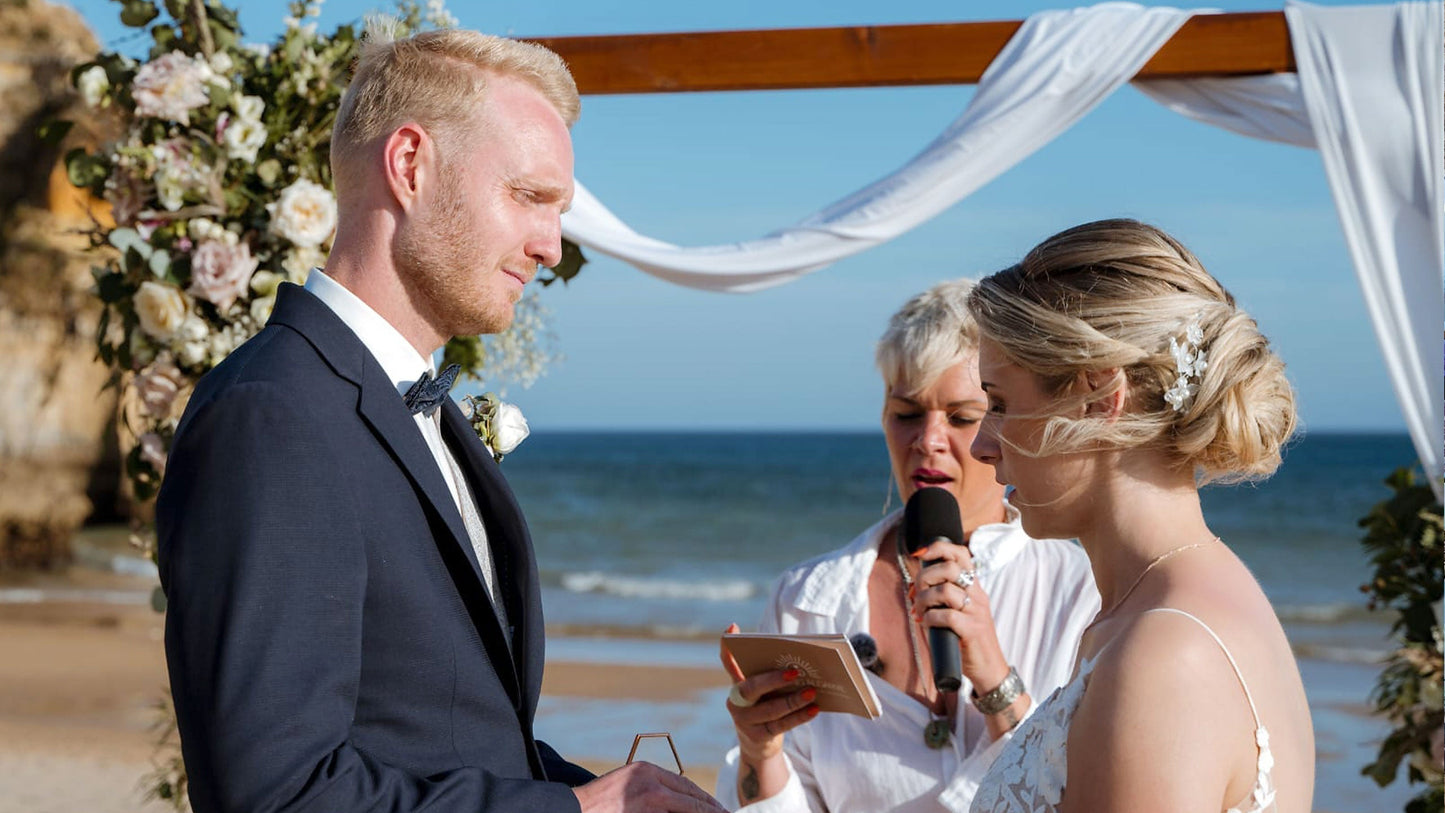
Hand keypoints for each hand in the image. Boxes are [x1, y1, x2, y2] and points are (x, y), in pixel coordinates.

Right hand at [573, 761, 726, 812]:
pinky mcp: (644, 811)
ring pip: (686, 809)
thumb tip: (679, 802)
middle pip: (690, 797)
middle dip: (710, 810)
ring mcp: (648, 798)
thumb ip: (651, 790)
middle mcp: (650, 781)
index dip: (704, 799)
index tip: (717, 808)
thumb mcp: (626, 786)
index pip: (685, 786)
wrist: (573, 809)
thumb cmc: (597, 804)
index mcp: (646, 770)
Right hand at [719, 623, 819, 761]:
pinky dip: (799, 717)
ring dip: (793, 700)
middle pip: (751, 688)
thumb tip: (798, 661)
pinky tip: (814, 709)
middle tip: (795, 672)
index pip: (728, 662)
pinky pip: (781, 726)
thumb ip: (772, 674)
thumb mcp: (764, 690)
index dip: (727, 647)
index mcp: (737, 683)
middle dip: (773, 679)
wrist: (758, 745)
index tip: (732, 627)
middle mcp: (736, 701)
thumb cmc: (766, 706)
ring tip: (812, 691)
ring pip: (771, 709)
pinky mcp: (758, 737)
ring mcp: (744, 721)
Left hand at [908, 542, 1009, 693]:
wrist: (989, 669)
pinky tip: (927, 625)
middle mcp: (978, 595)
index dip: (939, 548)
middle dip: (925, 577)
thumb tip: (914, 589)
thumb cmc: (967, 640)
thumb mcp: (959, 612)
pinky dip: (929, 619)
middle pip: (949, 568)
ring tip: (920, 612)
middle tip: (916, 594)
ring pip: (945, 591)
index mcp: (974, 587)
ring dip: (924, 600)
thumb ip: (943, 597)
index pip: (961, 554)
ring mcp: (976, 612)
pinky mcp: (972, 630)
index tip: (920, 555)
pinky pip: (945, 616)